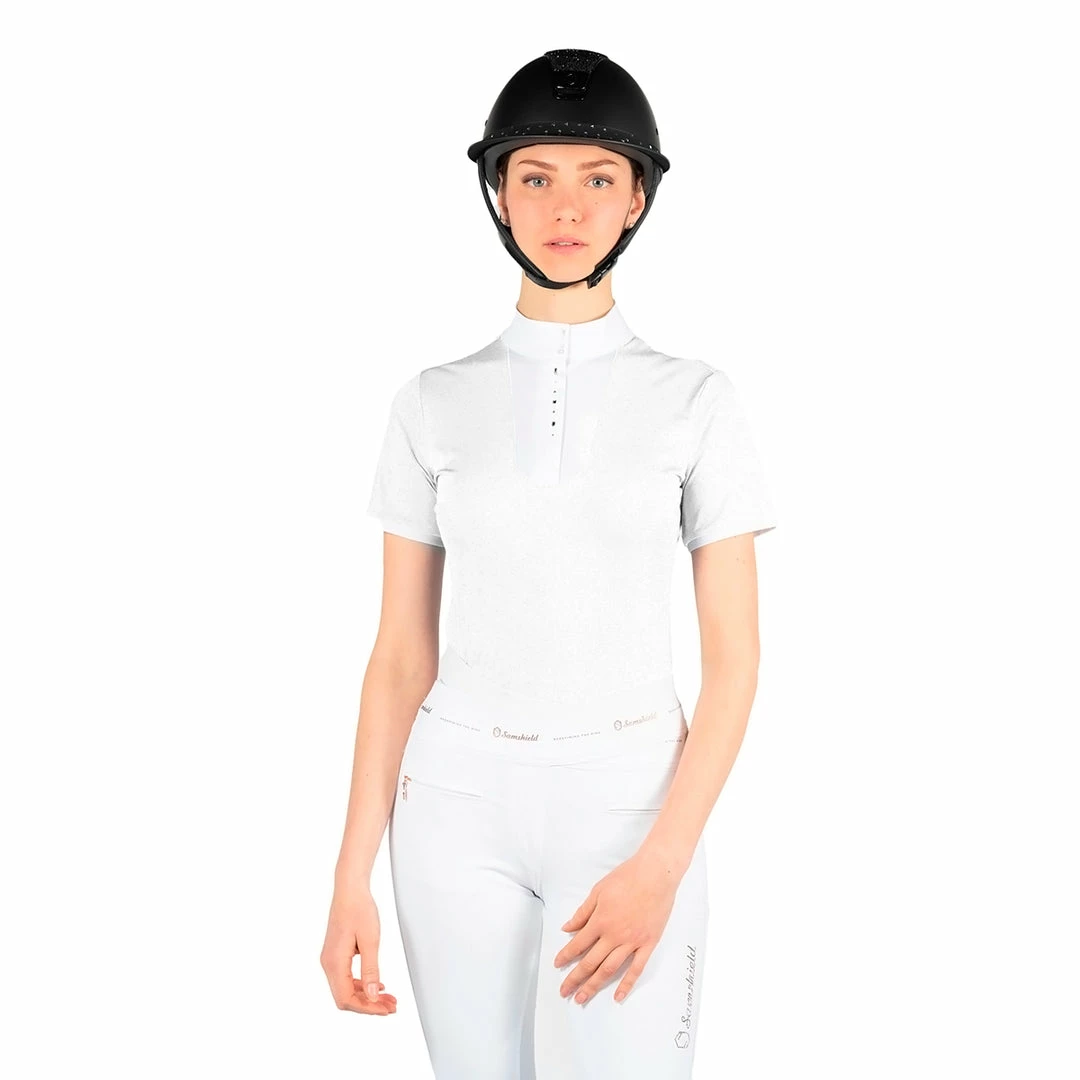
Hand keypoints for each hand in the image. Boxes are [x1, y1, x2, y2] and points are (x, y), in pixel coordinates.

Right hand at [320, 882, 397, 1015]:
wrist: (350, 889)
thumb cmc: (359, 909)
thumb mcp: (370, 940)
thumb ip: (371, 970)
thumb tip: (372, 996)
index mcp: (334, 963)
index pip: (346, 999)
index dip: (367, 1008)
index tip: (386, 1009)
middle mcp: (328, 964)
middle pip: (345, 997)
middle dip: (369, 1005)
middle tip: (392, 1006)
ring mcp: (330, 960)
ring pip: (346, 989)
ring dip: (367, 996)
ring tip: (389, 998)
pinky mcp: (336, 955)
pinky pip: (346, 978)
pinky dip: (361, 985)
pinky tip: (376, 984)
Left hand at [553, 850, 680, 1004]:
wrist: (656, 874)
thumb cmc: (627, 877)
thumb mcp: (598, 890)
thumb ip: (582, 912)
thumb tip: (567, 927)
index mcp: (600, 921)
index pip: (578, 944)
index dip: (566, 956)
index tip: (557, 965)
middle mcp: (614, 935)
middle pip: (590, 962)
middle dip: (575, 978)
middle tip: (564, 991)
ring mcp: (632, 942)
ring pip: (609, 969)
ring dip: (594, 985)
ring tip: (583, 997)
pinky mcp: (648, 944)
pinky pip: (636, 969)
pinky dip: (627, 984)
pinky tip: (618, 996)